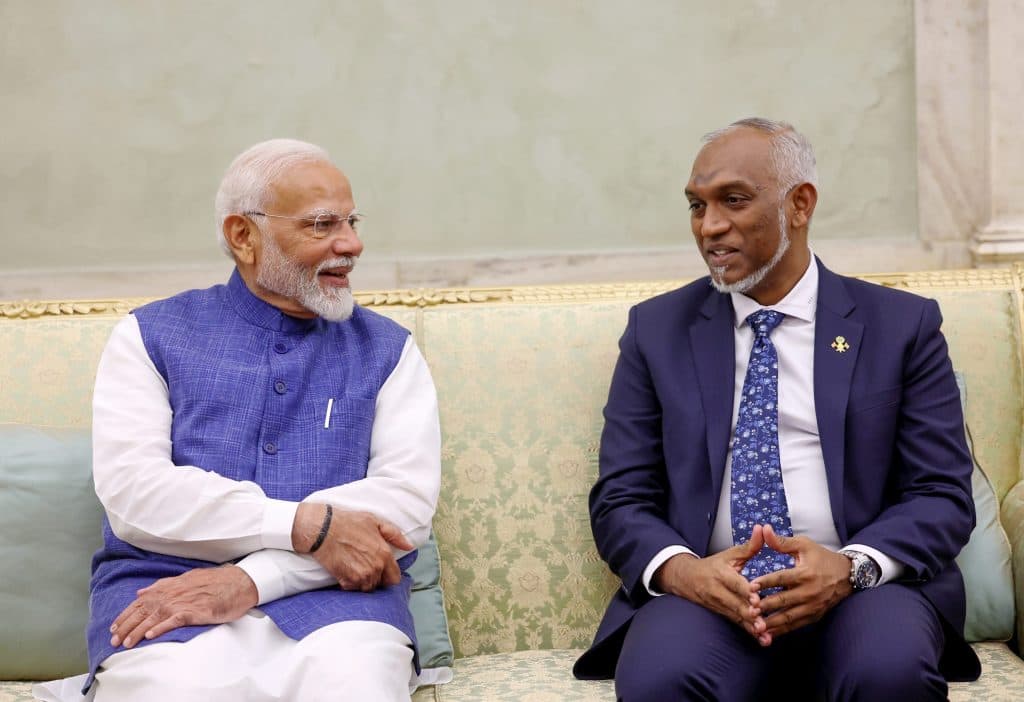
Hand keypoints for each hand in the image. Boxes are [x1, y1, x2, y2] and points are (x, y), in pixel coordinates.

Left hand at [109, 565, 257, 648]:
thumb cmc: (214, 581)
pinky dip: (160, 628)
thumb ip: (162, 586)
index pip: (140, 602)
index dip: (125, 615)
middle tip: (113, 640)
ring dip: (137, 631)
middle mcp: (172, 594)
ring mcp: (182, 602)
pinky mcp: (194, 611)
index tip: (114, 627)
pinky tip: (149, 635)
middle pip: (142, 611)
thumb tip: (141, 592)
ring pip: (154, 618)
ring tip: (126, 643)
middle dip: (125, 627)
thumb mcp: (186, 578)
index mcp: (169, 587)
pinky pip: (173, 620)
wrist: (238, 582)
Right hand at [292, 503, 413, 591]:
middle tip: (365, 566)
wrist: (323, 529)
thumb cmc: (349, 522)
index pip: (395, 578)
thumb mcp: (375, 522)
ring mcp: (361, 576)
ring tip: (354, 567)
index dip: (389, 575)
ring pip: (367, 587)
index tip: (382, 571)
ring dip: (362, 581)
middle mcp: (376, 568)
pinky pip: (353, 588)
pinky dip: (349, 583)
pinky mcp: (346, 580)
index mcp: (385, 554)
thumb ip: (394, 535)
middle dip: (376, 578)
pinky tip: (345, 570)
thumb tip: (409, 546)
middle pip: (380, 584)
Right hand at [653, 525, 767, 641]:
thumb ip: (749, 546)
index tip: (756, 598)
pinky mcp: (722, 614)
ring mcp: (719, 605)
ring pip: (736, 617)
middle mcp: (718, 591)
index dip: (745, 591)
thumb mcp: (729, 554)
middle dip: (749, 614)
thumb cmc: (712, 565)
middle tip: (762, 622)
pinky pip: (736, 624)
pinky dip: (749, 632)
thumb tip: (762, 529)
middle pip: (735, 604)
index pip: (734, 583)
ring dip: (750, 627)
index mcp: (721, 574)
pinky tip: (762, 640)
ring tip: (765, 635)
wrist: (686, 579)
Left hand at [751, 525, 852, 643]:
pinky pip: (796, 625)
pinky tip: (768, 634)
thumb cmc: (821, 557)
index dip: (766, 582)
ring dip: (772, 622)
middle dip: (765, 606)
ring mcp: (813, 606)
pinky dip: (782, 631)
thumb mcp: (803, 545)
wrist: (847, 575)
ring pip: (789, 617)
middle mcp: (809, 592)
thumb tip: (764, 529)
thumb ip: (782, 541)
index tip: (750, 587)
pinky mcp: (814, 616)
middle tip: (748, 609)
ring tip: (755, 626)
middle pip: (784, 600)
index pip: (782, 578)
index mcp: (805, 573)